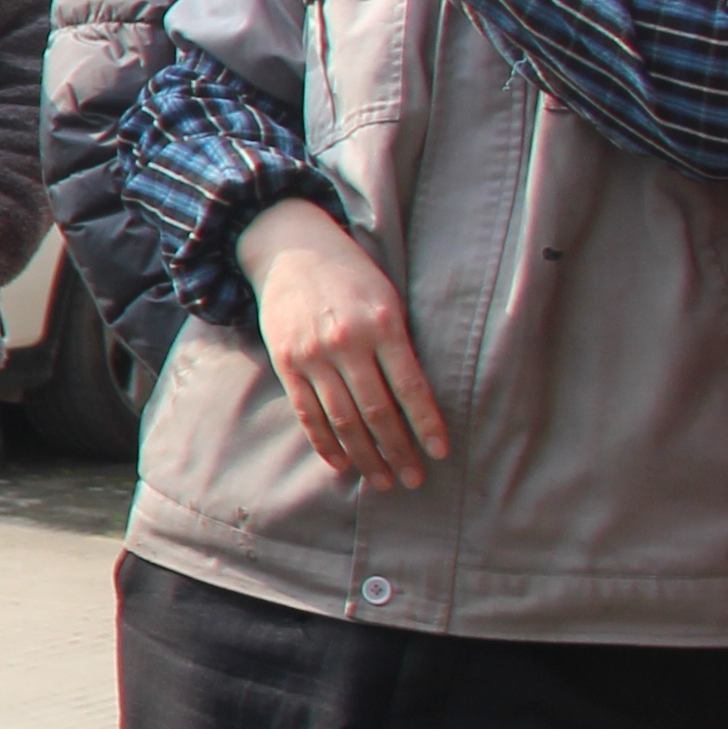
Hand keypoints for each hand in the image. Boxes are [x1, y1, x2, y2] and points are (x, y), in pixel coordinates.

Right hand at [242, 202, 448, 487]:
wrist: (292, 248)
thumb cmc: (352, 275)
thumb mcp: (387, 299)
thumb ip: (400, 344)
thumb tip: (418, 400)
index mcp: (382, 325)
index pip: (411, 388)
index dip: (426, 425)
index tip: (440, 453)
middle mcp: (347, 343)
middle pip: (377, 412)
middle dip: (398, 451)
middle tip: (413, 480)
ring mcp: (313, 355)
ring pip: (343, 419)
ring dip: (365, 456)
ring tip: (382, 480)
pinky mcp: (287, 362)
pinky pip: (308, 412)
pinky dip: (325, 442)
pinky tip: (342, 463)